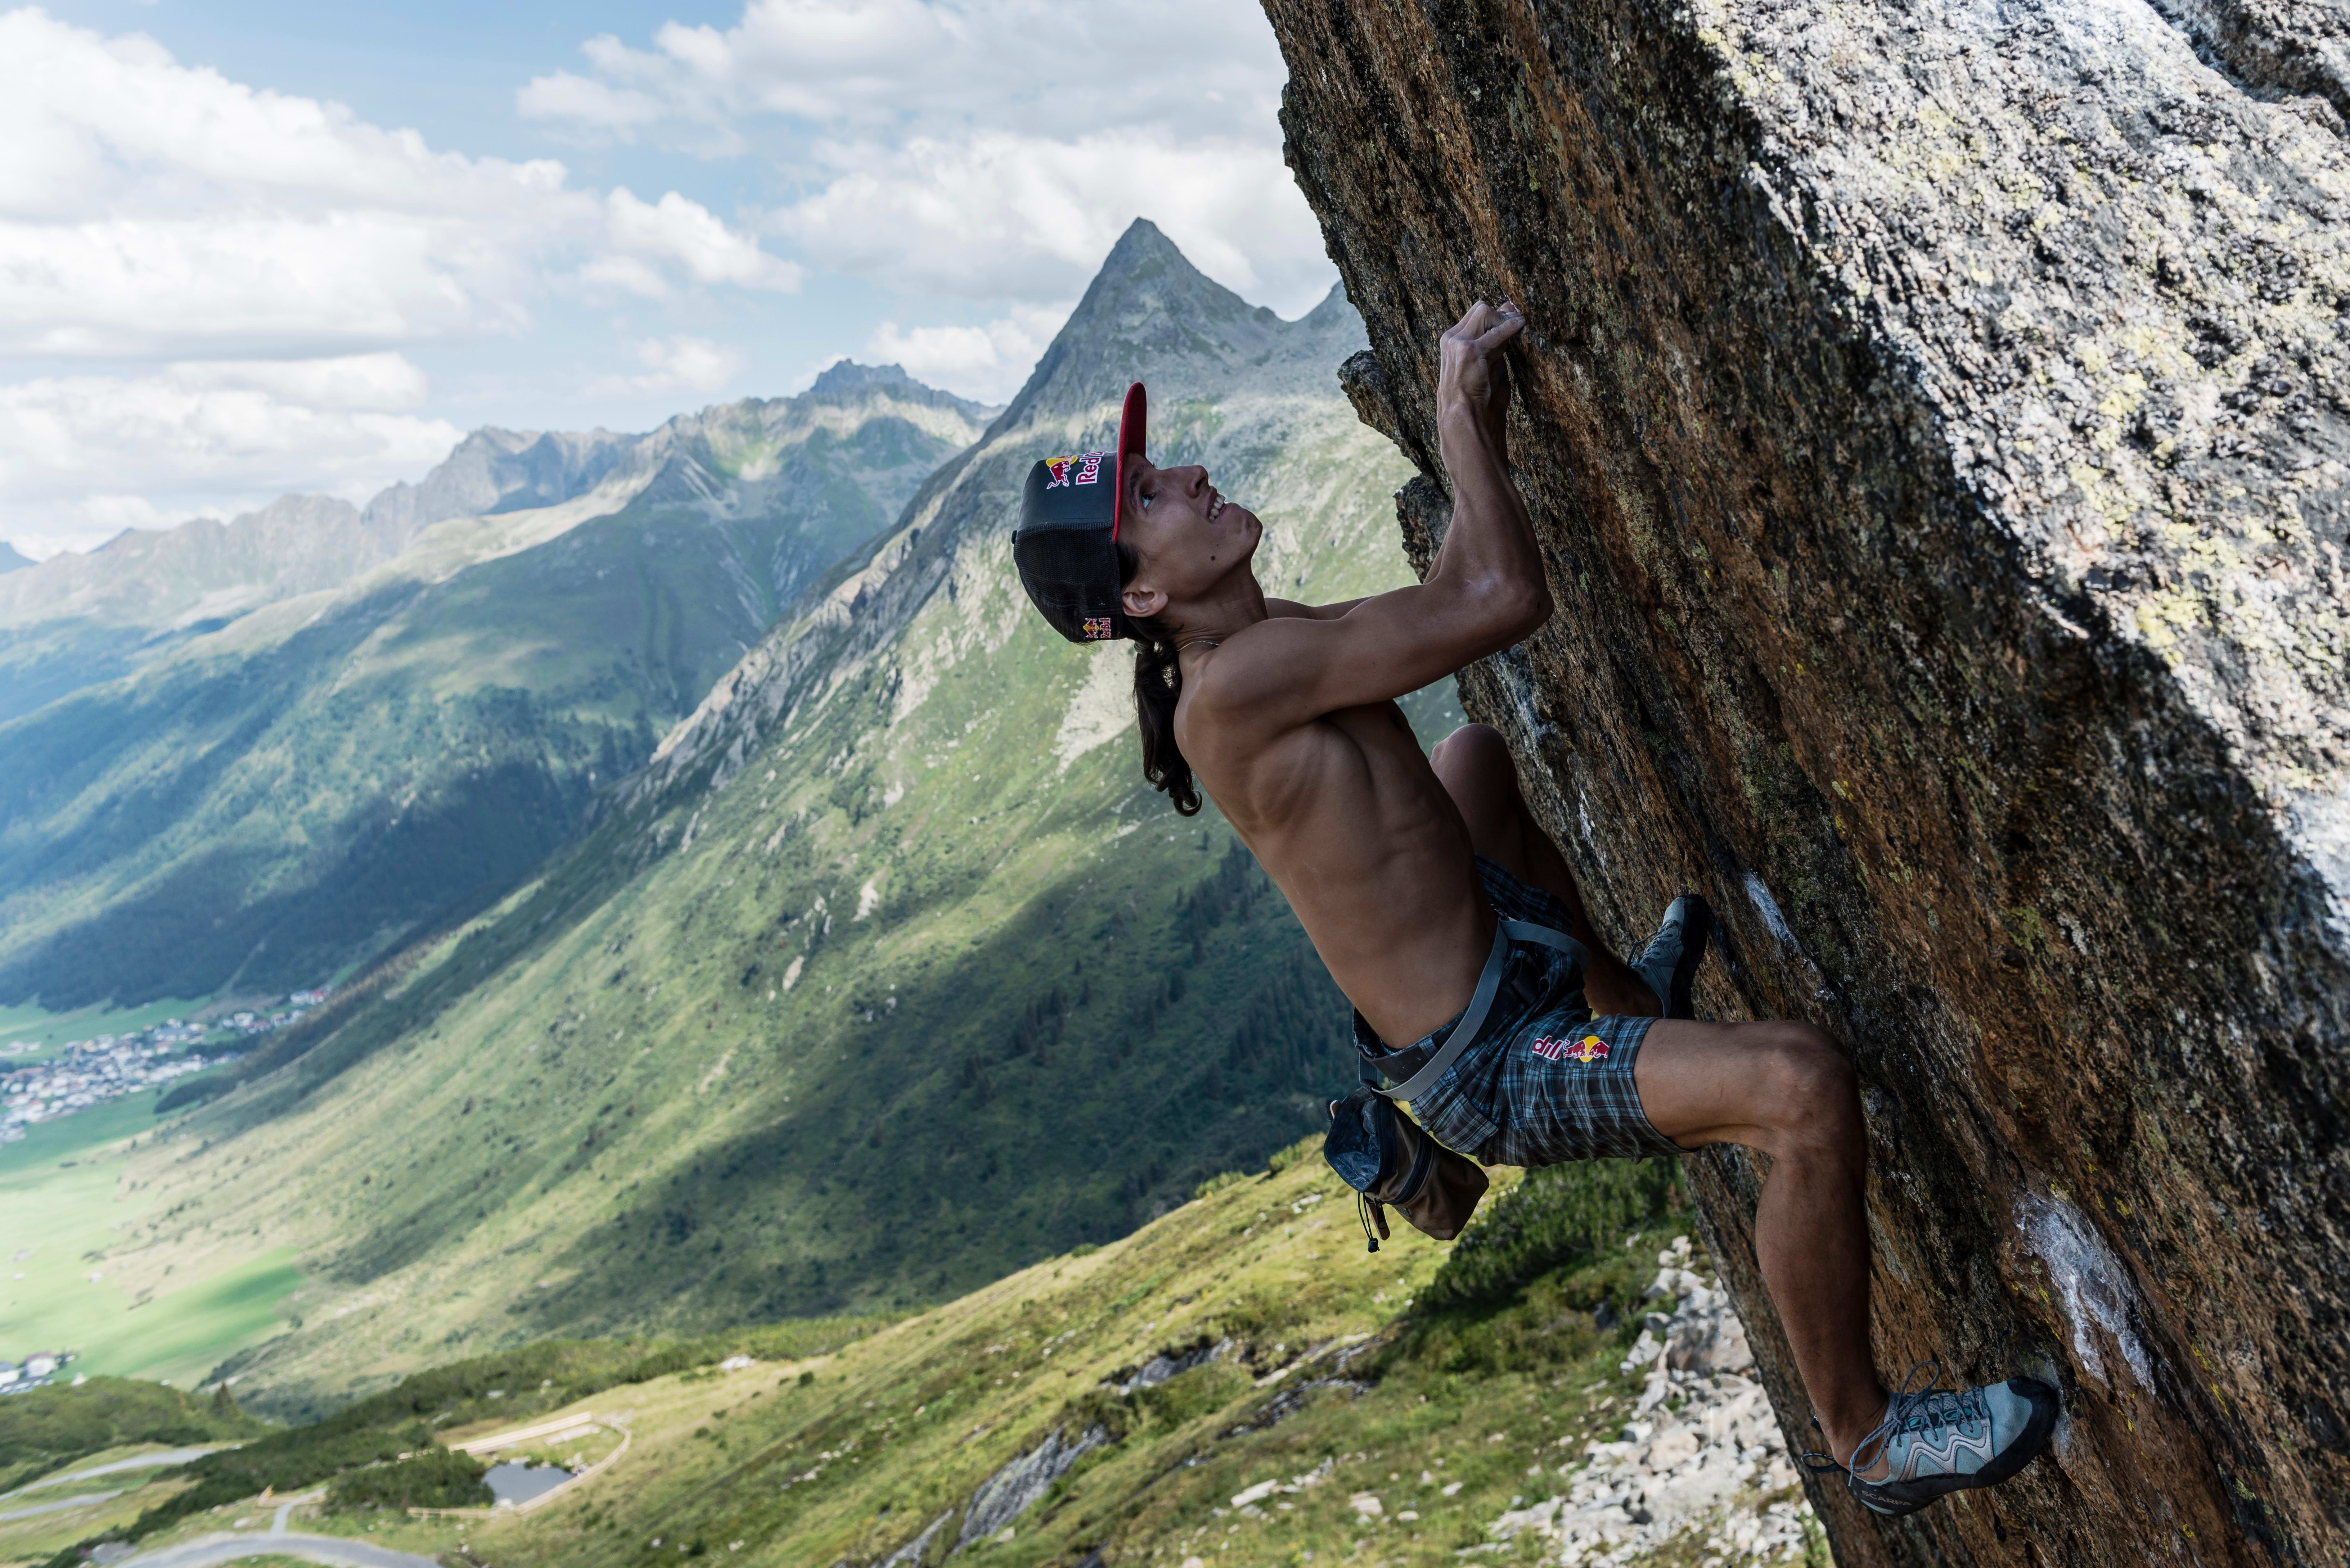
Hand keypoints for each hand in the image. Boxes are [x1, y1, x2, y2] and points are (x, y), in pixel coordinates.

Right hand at [1436, 298, 1523, 448]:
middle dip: (1500, 314)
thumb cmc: (1475, 399)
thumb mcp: (1485, 367)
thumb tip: (1511, 328)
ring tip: (1518, 328)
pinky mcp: (1470, 350)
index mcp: (1452, 343)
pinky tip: (1521, 324)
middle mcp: (1452, 339)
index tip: (1512, 322)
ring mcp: (1458, 343)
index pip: (1475, 318)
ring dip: (1503, 320)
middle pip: (1479, 309)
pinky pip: (1496, 332)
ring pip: (1484, 312)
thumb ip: (1496, 347)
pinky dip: (1510, 326)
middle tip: (1517, 324)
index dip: (1495, 318)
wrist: (1463, 418)